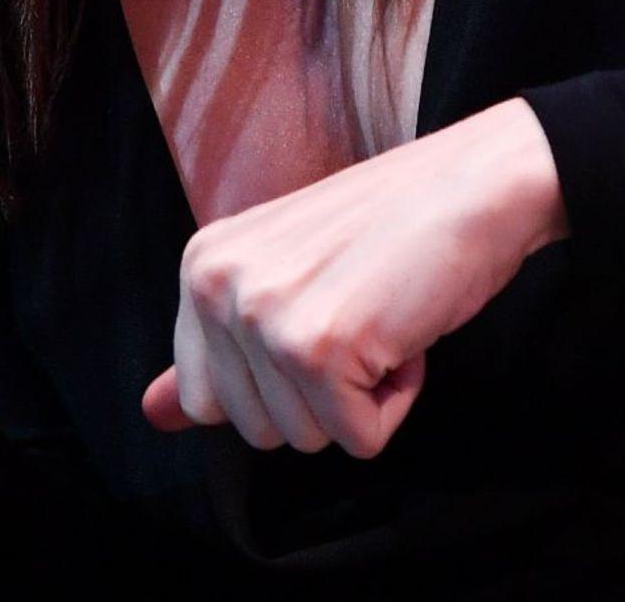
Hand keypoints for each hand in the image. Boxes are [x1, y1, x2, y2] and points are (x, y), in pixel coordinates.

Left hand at [140, 97, 567, 459]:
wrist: (472, 184)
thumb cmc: (392, 227)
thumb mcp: (288, 275)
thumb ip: (215, 350)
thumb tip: (152, 413)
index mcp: (202, 263)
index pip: (204, 398)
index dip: (276, 381)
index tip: (319, 316)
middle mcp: (217, 284)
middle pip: (254, 430)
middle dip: (319, 394)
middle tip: (358, 312)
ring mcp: (263, 315)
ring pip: (306, 440)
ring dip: (361, 395)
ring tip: (380, 314)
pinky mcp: (317, 349)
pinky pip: (360, 440)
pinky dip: (399, 401)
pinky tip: (403, 329)